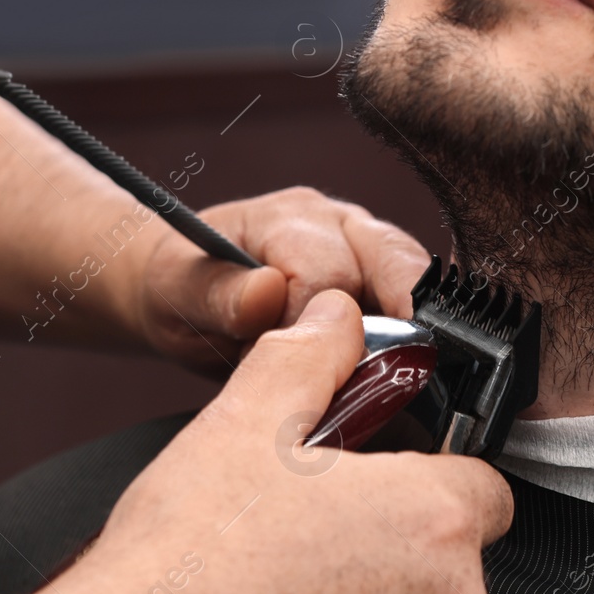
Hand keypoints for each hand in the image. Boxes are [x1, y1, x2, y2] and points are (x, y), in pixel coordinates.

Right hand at [0, 290, 512, 593]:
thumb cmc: (184, 564)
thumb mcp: (245, 421)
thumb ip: (309, 355)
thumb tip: (336, 317)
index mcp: (434, 518)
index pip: (481, 483)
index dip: (427, 474)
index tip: (377, 480)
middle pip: (451, 558)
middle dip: (395, 542)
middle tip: (313, 534)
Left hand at [134, 186, 430, 374]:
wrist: (182, 289)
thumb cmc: (179, 287)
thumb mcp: (177, 294)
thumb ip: (219, 295)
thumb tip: (268, 291)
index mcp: (289, 218)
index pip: (328, 276)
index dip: (311, 333)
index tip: (280, 367)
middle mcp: (339, 222)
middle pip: (395, 264)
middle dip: (385, 324)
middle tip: (354, 375)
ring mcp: (367, 246)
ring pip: (416, 281)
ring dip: (403, 331)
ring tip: (368, 371)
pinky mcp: (382, 277)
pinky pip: (416, 302)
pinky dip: (411, 337)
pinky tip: (394, 366)